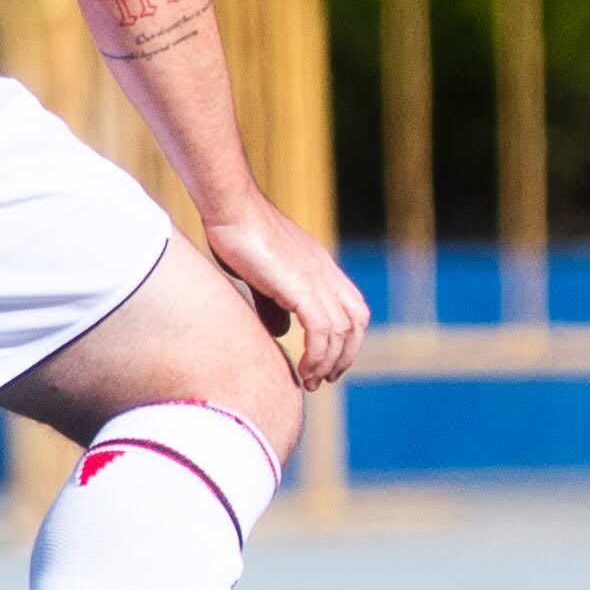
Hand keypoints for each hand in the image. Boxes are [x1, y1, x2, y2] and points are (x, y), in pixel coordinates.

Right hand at [204, 196, 369, 388]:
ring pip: (343, 331)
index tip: (327, 362)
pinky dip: (318, 356)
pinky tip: (304, 371)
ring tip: (311, 381)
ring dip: (330, 362)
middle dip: (345, 355)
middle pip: (356, 322)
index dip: (347, 338)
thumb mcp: (263, 276)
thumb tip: (283, 332)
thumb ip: (276, 304)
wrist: (232, 208)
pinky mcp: (302, 286)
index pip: (353, 308)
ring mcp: (317, 279)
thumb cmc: (239, 236)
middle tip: (324, 379)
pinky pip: (323, 331)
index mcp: (321, 268)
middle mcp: (326, 273)